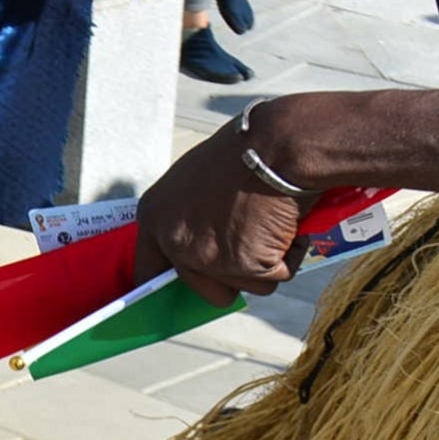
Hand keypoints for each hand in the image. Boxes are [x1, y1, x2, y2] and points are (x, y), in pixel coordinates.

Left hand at [133, 112, 309, 305]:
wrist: (276, 145)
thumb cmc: (242, 153)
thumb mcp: (193, 180)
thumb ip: (188, 216)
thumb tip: (202, 242)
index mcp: (154, 216)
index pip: (148, 269)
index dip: (169, 283)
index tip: (178, 294)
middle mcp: (175, 242)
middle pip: (205, 290)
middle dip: (234, 276)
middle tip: (253, 245)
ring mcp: (208, 258)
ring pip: (249, 285)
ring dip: (268, 262)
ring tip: (271, 221)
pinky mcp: (244, 265)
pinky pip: (277, 276)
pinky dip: (289, 255)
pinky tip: (286, 223)